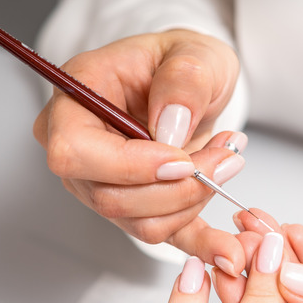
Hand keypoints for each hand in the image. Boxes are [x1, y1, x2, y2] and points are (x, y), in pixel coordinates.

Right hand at [33, 30, 245, 274]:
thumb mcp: (194, 53)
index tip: (183, 158)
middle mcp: (79, 147)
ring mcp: (102, 183)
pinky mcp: (135, 206)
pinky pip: (162, 235)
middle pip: (110, 197)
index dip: (130, 166)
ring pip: (139, 222)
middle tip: (226, 159)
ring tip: (227, 162)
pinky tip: (226, 250)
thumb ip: (183, 80)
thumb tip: (170, 128)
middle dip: (177, 188)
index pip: (75, 152)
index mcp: (76, 99)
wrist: (190, 83)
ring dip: (194, 202)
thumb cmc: (180, 62)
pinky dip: (196, 244)